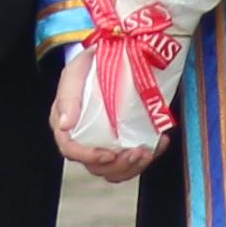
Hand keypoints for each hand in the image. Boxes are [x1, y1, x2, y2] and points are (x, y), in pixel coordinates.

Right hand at [49, 44, 160, 180]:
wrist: (112, 56)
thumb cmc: (89, 67)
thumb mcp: (75, 73)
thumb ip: (68, 97)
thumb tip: (65, 125)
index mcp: (67, 125)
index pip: (71, 150)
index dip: (89, 157)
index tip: (108, 154)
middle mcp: (83, 139)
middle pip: (96, 166)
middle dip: (118, 166)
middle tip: (136, 152)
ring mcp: (104, 142)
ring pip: (115, 170)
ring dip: (134, 167)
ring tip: (148, 152)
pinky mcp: (123, 141)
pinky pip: (133, 159)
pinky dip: (150, 155)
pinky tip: (160, 142)